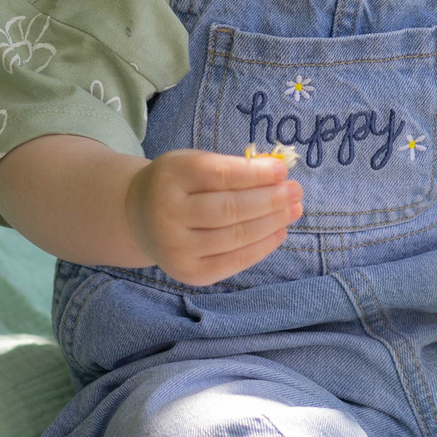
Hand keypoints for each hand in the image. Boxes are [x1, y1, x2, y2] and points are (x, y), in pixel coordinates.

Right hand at [125, 149, 302, 285]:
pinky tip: (279, 232)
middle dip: (270, 200)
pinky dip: (262, 247)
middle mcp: (168, 214)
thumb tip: (278, 174)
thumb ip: (231, 167)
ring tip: (294, 210)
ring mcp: (176, 248)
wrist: (140, 217)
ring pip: (235, 236)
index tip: (282, 170)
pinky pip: (234, 261)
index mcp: (170, 178)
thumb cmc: (179, 184)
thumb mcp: (194, 163)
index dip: (254, 173)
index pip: (218, 174)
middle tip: (296, 191)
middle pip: (229, 209)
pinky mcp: (189, 273)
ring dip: (272, 223)